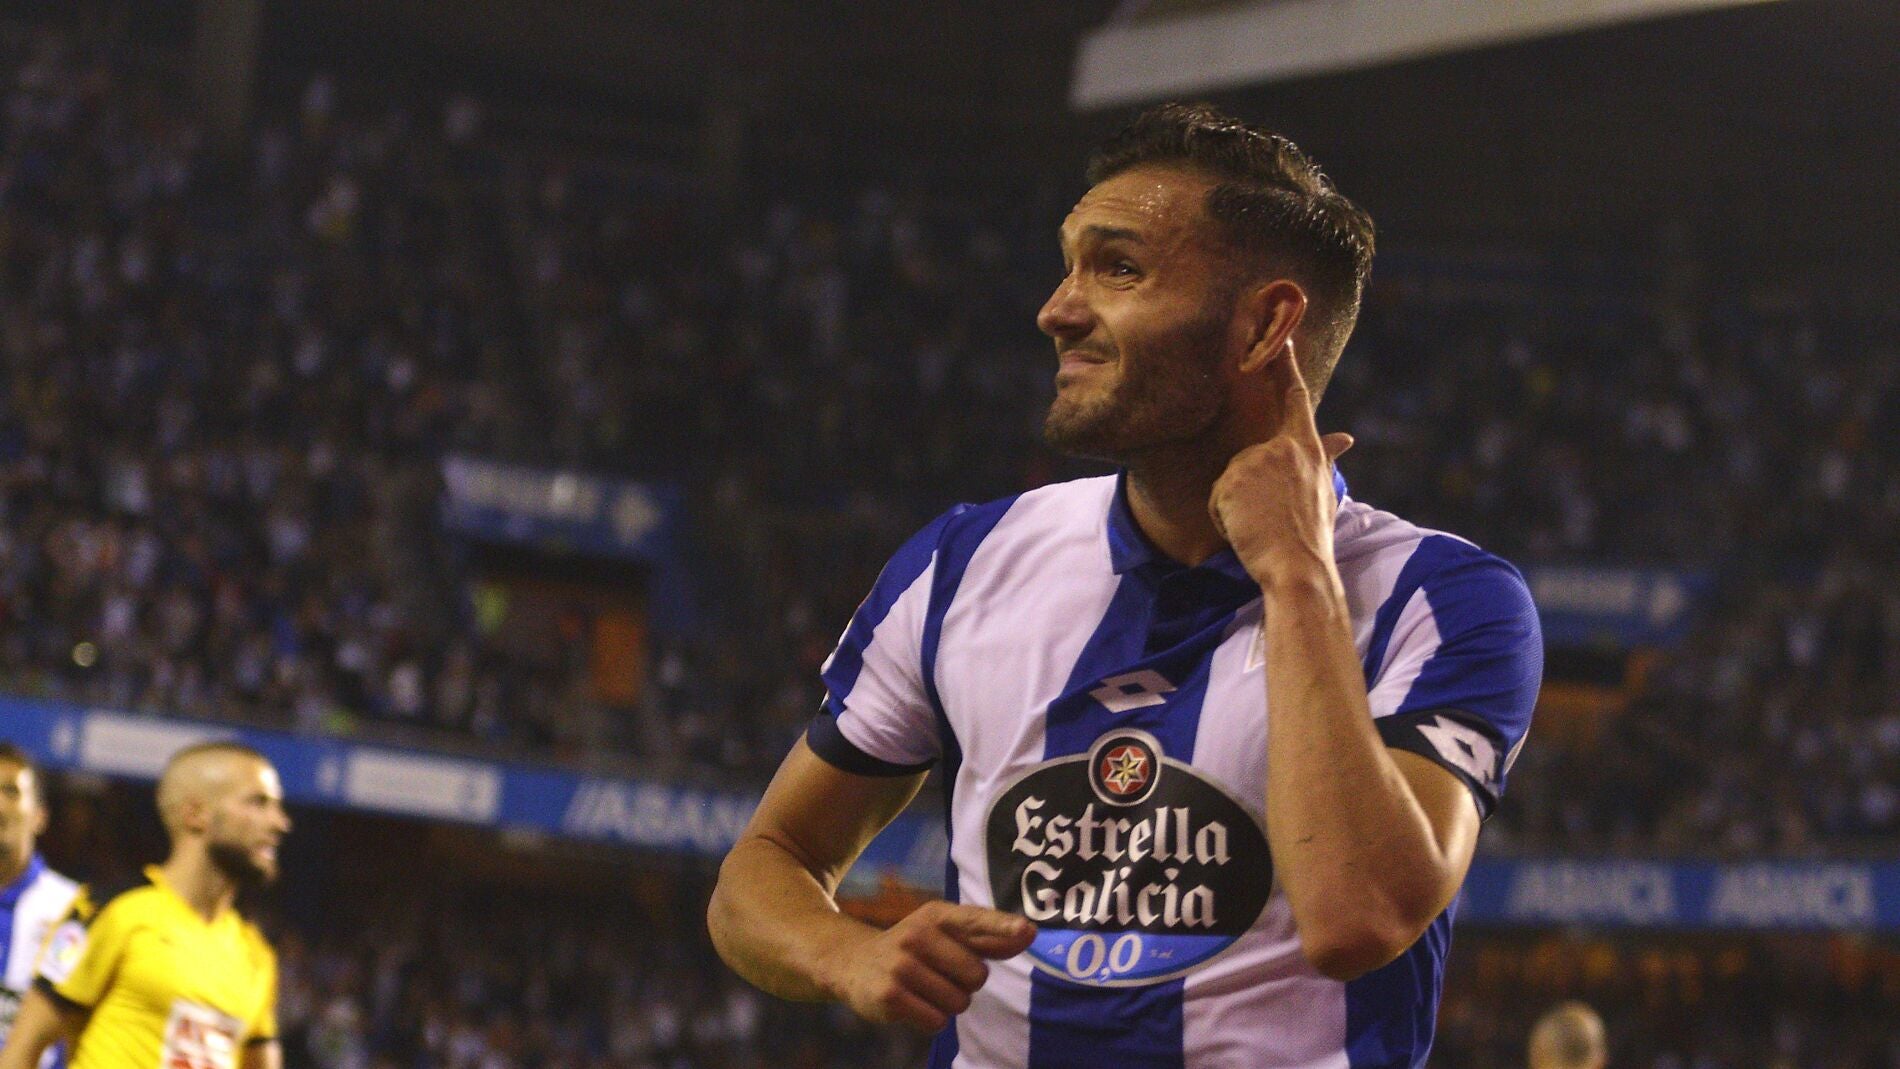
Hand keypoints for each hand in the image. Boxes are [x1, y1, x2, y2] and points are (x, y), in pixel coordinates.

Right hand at [821, 900, 1035, 1031]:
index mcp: (936, 915)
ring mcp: (901, 965)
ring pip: (958, 1002)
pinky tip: (912, 1003)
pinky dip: (930, 1018)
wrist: (854, 962)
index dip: (1003, 927)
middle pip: (977, 975)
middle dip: (965, 983)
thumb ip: (988, 936)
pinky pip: (937, 1021)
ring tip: (924, 988)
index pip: (976, 921)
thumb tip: (1029, 933)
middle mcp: (917, 934)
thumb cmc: (915, 948)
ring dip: (948, 1003)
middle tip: (938, 973)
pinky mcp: (889, 996)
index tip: (1028, 931)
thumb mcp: (946, 934)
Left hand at [1209, 344, 1352, 589]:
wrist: (1298, 568)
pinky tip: (1245, 530)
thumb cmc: (1312, 536)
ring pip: (1231, 481)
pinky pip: (1216, 499)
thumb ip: (1326, 460)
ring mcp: (1256, 461)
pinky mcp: (1233, 479)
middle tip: (1270, 519)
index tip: (1280, 336)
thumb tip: (1344, 437)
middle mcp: (1282, 447)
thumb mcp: (1325, 493)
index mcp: (1307, 448)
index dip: (1286, 365)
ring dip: (1237, 506)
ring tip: (1261, 526)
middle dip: (1250, 492)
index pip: (1295, 398)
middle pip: (1249, 458)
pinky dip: (1224, 519)